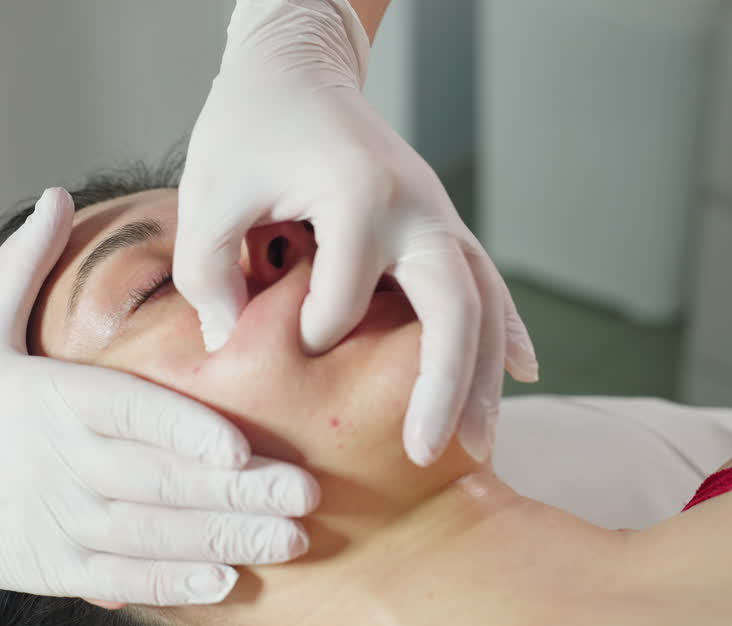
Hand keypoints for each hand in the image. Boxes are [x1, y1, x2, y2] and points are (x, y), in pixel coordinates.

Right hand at [0, 189, 318, 625]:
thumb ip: (24, 263)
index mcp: (48, 399)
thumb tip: (58, 192)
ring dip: (224, 540)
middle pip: (156, 481)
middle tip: (306, 493)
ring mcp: (57, 523)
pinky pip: (121, 579)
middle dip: (236, 493)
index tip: (240, 448)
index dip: (183, 433)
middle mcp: (58, 463)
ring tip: (291, 540)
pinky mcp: (53, 570)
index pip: (126, 412)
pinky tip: (226, 583)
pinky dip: (172, 585)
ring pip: (152, 536)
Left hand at [174, 0, 537, 466]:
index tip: (278, 338)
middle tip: (428, 453)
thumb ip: (208, 273)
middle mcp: (415, 205)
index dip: (309, 329)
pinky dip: (505, 328)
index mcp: (358, 192)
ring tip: (478, 443)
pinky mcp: (439, 223)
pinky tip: (523, 372)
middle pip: (454, 305)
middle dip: (443, 385)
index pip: (343, 294)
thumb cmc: (249, 125)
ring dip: (483, 375)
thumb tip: (229, 348)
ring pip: (483, 302)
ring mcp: (437, 214)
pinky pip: (486, 281)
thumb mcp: (208, 190)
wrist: (297, 66)